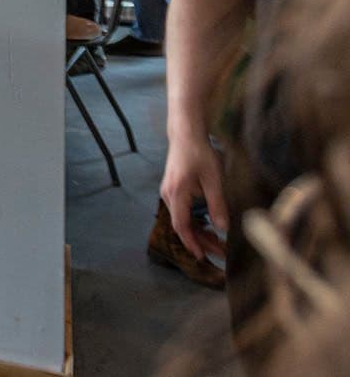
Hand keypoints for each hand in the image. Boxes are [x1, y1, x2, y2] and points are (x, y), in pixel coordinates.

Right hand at [160, 133, 228, 260]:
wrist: (185, 135)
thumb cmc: (200, 154)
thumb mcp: (213, 179)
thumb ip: (217, 204)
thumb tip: (223, 228)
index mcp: (176, 193)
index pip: (181, 225)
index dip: (192, 242)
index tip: (203, 256)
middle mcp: (169, 195)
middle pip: (182, 225)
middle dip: (200, 240)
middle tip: (220, 253)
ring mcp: (169, 192)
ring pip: (182, 219)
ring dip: (198, 232)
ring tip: (218, 242)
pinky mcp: (174, 190)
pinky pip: (183, 211)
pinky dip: (195, 221)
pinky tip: (209, 225)